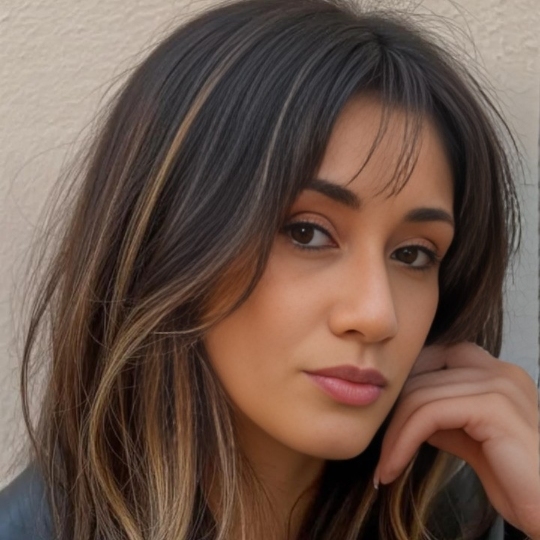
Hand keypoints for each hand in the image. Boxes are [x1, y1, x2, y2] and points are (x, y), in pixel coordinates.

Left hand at [374, 343, 539, 537]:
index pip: (434, 357)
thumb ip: (442, 414)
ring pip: (419, 396)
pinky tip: (394, 467)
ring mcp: (500, 384)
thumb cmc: (515, 479)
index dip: (407, 384)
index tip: (389, 422)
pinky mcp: (494, 407)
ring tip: (384, 468)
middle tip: (381, 452)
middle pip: (422, 377)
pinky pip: (429, 415)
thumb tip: (404, 407)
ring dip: (393, 436)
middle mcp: (500, 370)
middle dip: (393, 416)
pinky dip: (403, 442)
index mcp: (497, 372)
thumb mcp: (469, 438)